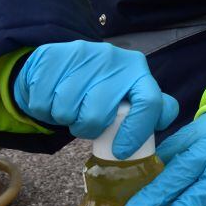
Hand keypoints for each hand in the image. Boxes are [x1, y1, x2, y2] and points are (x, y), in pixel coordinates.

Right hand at [13, 41, 178, 156]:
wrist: (57, 63)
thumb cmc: (98, 85)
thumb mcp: (126, 90)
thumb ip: (146, 106)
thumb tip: (163, 119)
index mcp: (136, 68)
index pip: (148, 102)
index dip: (136, 132)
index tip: (121, 151)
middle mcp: (112, 58)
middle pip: (98, 115)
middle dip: (88, 128)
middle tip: (86, 122)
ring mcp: (80, 54)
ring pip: (67, 111)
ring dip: (64, 118)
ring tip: (69, 106)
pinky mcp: (50, 56)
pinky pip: (42, 103)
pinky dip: (43, 109)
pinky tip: (51, 97)